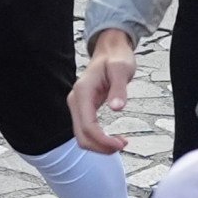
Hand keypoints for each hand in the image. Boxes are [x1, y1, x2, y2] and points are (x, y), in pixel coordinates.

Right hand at [70, 29, 141, 154]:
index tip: (120, 144)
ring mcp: (77, 105)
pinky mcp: (83, 109)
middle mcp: (76, 100)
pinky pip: (86, 130)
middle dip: (101, 147)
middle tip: (122, 145)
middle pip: (81, 136)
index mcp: (83, 91)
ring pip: (82, 136)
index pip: (87, 126)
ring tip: (120, 144)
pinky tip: (112, 139)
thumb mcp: (122, 69)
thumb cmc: (117, 57)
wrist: (110, 50)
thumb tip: (117, 108)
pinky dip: (98, 139)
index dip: (102, 140)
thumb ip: (119, 89)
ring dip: (99, 145)